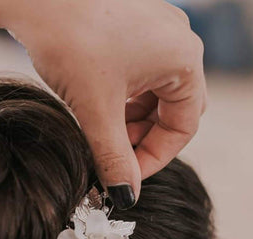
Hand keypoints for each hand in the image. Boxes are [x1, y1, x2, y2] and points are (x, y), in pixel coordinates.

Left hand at [4, 0, 205, 199]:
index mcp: (183, 59)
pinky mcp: (133, 28)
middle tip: (112, 158)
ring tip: (100, 135)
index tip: (125, 177)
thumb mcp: (96, 110)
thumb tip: (126, 196)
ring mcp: (156, 31)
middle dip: (142, 140)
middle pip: (172, 110)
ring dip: (131, 123)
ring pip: (154, 95)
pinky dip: (122, 100)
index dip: (155, 159)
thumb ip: (114, 158)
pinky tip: (97, 110)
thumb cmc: (69, 38)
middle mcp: (177, 41)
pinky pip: (139, 76)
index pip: (184, 126)